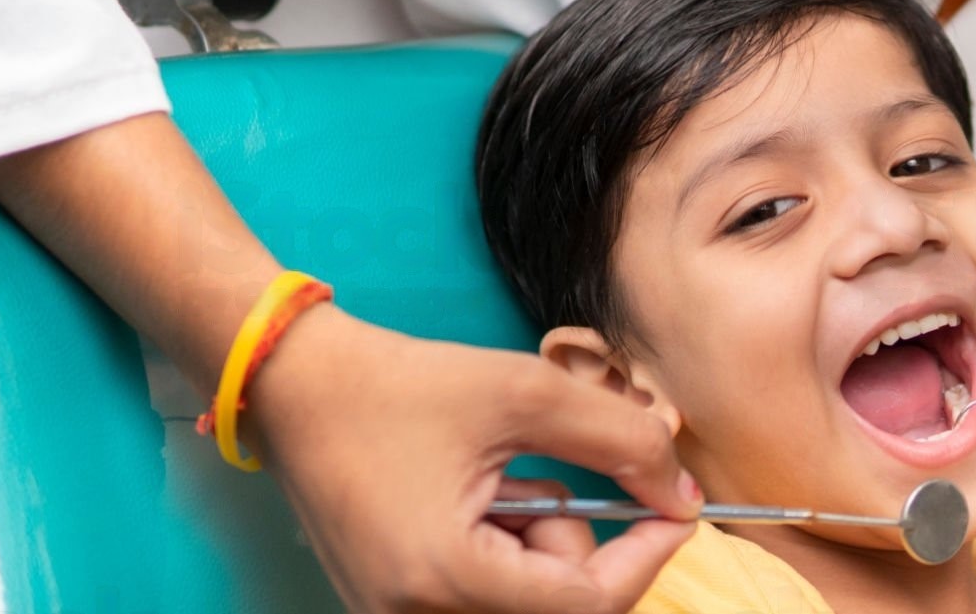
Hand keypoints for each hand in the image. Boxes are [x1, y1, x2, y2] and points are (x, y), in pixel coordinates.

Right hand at [250, 305, 699, 613]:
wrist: (295, 385)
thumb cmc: (399, 385)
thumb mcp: (522, 393)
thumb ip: (617, 441)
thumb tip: (680, 494)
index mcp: (444, 576)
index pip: (586, 604)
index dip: (644, 556)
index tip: (674, 509)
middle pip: (556, 612)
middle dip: (574, 545)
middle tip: (543, 474)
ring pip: (521, 607)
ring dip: (537, 549)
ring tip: (494, 479)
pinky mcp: (389, 609)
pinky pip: (481, 601)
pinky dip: (502, 557)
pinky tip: (472, 501)